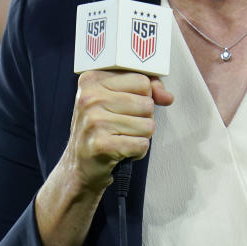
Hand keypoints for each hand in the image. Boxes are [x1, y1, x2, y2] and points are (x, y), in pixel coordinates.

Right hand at [64, 70, 173, 191]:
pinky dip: (137, 151)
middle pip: (147, 103)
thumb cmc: (100, 129)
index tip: (127, 105)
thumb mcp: (117, 100)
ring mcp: (94, 121)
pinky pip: (142, 144)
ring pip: (148, 125)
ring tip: (121, 138)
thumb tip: (167, 96)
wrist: (80, 165)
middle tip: (122, 126)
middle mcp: (90, 98)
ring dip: (140, 136)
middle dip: (143, 118)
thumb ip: (145, 90)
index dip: (143, 96)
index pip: (142, 80)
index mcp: (92, 80)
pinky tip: (122, 150)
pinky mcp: (101, 145)